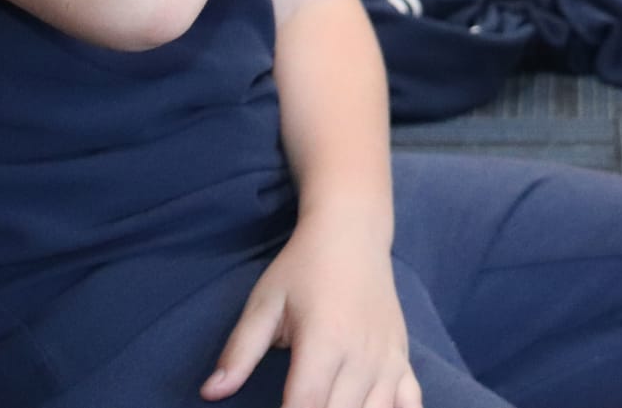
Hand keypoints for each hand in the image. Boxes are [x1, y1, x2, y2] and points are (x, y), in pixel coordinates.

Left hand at [202, 219, 420, 407]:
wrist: (353, 232)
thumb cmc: (303, 267)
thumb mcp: (265, 303)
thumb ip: (239, 351)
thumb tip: (210, 392)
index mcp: (326, 340)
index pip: (305, 406)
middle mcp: (362, 355)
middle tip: (295, 407)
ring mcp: (388, 358)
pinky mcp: (402, 357)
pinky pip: (411, 402)